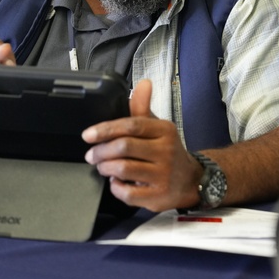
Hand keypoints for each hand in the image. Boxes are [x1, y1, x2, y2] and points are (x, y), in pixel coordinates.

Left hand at [82, 79, 203, 211]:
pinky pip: (128, 193)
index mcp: (164, 130)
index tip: (88, 135)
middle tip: (91, 155)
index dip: (106, 129)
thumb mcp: (157, 128)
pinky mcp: (158, 195)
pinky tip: (116, 182)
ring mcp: (163, 175)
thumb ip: (143, 107)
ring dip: (105, 168)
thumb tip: (143, 83)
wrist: (190, 180)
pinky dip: (116, 188)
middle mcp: (166, 151)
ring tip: (102, 167)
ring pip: (123, 169)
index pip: (132, 125)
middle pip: (124, 147)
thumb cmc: (166, 151)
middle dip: (101, 151)